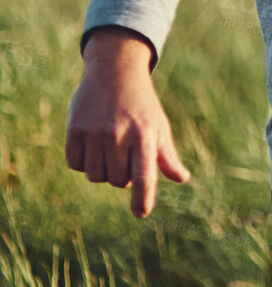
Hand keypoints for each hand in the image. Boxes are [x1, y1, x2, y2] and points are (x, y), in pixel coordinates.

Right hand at [65, 29, 189, 217]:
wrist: (114, 72)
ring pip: (95, 176)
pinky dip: (83, 162)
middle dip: (121, 176)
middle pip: (117, 181)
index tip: (141, 214)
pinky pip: (75, 164)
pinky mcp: (75, 129)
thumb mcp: (158, 125)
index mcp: (145, 134)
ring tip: (109, 148)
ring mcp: (95, 132)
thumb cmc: (141, 105)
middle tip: (125, 154)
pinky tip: (91, 144)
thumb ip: (166, 155)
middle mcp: (120, 134)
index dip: (142, 197)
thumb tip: (182, 178)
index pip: (143, 174)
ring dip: (102, 170)